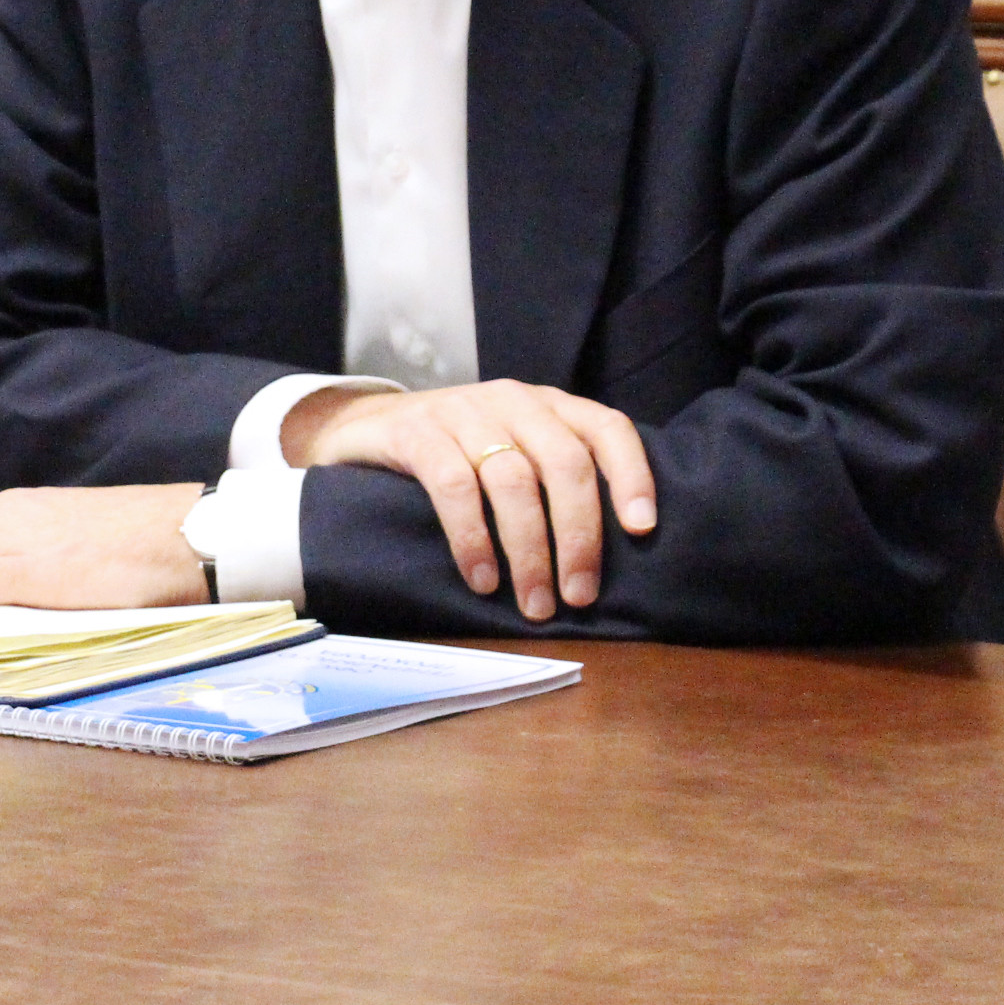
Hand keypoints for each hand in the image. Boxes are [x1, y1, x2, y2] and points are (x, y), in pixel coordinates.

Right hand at [282, 381, 655, 618]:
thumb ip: (554, 482)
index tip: (641, 530)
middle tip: (579, 597)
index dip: (631, 475)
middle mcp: (511, 401)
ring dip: (529, 550)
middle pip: (564, 463)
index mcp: (547, 406)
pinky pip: (454, 486)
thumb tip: (609, 556)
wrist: (362, 428)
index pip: (606, 428)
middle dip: (578, 536)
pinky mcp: (415, 431)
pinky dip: (473, 539)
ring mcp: (461, 411)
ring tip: (534, 603)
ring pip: (513, 480)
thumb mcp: (513, 454)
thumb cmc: (456, 455)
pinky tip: (482, 578)